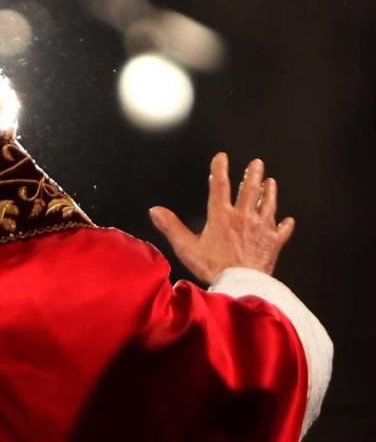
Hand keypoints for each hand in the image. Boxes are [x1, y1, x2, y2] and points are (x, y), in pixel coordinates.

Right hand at [148, 152, 294, 285]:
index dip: (219, 169)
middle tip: (257, 163)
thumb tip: (155, 210)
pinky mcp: (273, 243)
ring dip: (270, 192)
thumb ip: (171, 227)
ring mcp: (261, 229)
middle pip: (250, 190)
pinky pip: (282, 230)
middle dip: (253, 174)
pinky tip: (287, 220)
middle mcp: (243, 218)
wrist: (241, 283)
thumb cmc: (213, 267)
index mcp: (221, 217)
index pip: (220, 186)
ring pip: (268, 204)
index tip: (221, 157)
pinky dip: (285, 224)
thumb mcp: (186, 247)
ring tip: (271, 182)